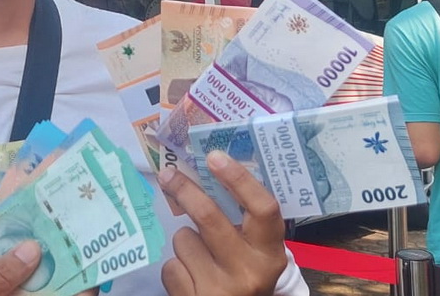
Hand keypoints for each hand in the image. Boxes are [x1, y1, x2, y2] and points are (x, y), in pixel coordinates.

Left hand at [158, 151, 286, 295]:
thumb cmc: (243, 273)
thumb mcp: (254, 251)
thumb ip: (241, 220)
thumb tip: (211, 169)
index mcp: (270, 254)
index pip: (263, 209)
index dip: (239, 179)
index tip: (215, 156)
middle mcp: (249, 272)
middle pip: (210, 217)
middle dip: (186, 191)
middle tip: (169, 174)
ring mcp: (220, 289)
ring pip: (184, 240)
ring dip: (186, 241)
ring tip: (200, 258)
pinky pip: (170, 266)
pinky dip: (176, 267)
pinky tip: (191, 277)